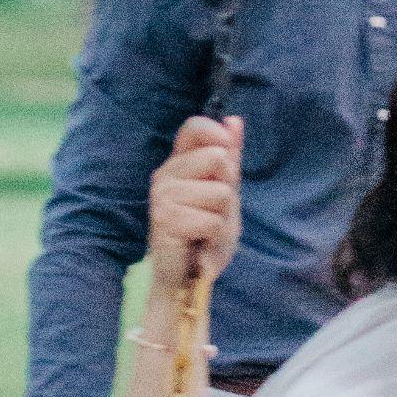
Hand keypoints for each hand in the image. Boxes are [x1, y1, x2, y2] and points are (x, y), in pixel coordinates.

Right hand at [147, 114, 243, 291]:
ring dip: (222, 218)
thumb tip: (234, 120)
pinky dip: (214, 236)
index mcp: (179, 163)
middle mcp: (165, 174)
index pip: (194, 127)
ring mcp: (162, 196)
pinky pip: (213, 220)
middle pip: (218, 158)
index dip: (218, 136)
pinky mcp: (166, 220)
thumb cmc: (205, 233)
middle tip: (211, 211)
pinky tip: (199, 242)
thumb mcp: (226, 192)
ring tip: (205, 229)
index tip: (227, 155)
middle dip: (227, 189)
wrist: (189, 276)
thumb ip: (230, 158)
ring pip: (220, 193)